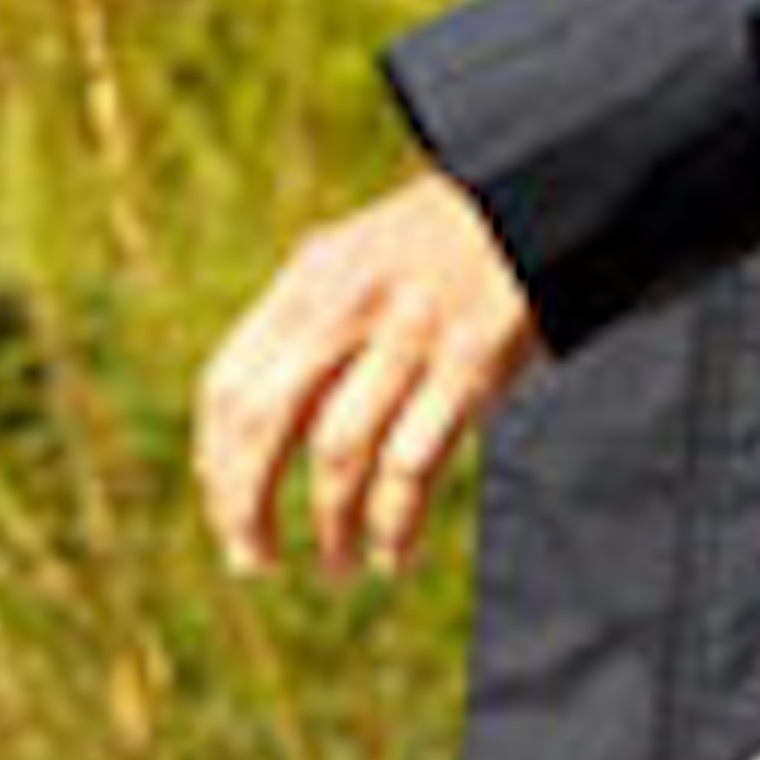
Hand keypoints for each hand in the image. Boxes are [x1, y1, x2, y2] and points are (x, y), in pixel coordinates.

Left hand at [193, 168, 541, 577]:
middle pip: (267, 423)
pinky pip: (414, 464)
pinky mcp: (474, 362)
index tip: (225, 513)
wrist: (544, 191)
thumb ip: (306, 329)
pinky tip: (392, 555)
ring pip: (339, 454)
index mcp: (310, 278)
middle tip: (252, 562)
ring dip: (328, 528)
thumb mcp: (358, 261)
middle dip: (247, 506)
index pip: (228, 384)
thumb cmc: (445, 246)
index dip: (215, 463)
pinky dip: (394, 524)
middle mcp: (350, 303)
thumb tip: (240, 437)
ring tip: (334, 569)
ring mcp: (412, 331)